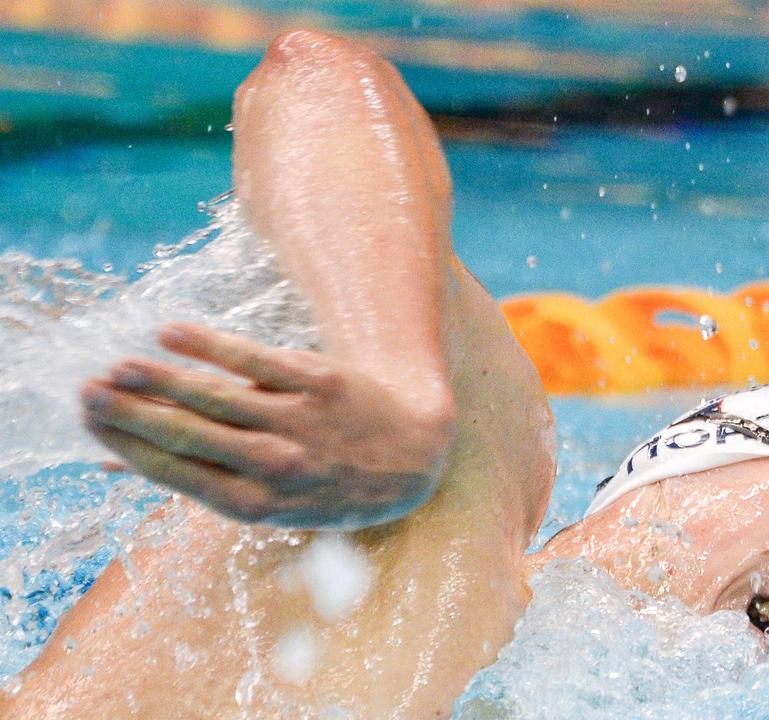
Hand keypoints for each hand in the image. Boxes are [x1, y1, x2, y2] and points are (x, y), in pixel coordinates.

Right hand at [81, 323, 454, 528]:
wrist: (411, 454)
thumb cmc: (325, 481)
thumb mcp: (268, 501)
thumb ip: (197, 478)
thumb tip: (113, 465)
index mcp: (255, 504)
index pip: (175, 471)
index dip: (127, 446)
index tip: (87, 421)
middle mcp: (276, 465)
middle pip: (187, 434)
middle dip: (131, 413)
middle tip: (85, 391)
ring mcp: (300, 422)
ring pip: (216, 397)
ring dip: (160, 379)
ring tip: (118, 366)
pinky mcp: (322, 382)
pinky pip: (257, 360)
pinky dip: (210, 346)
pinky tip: (169, 334)